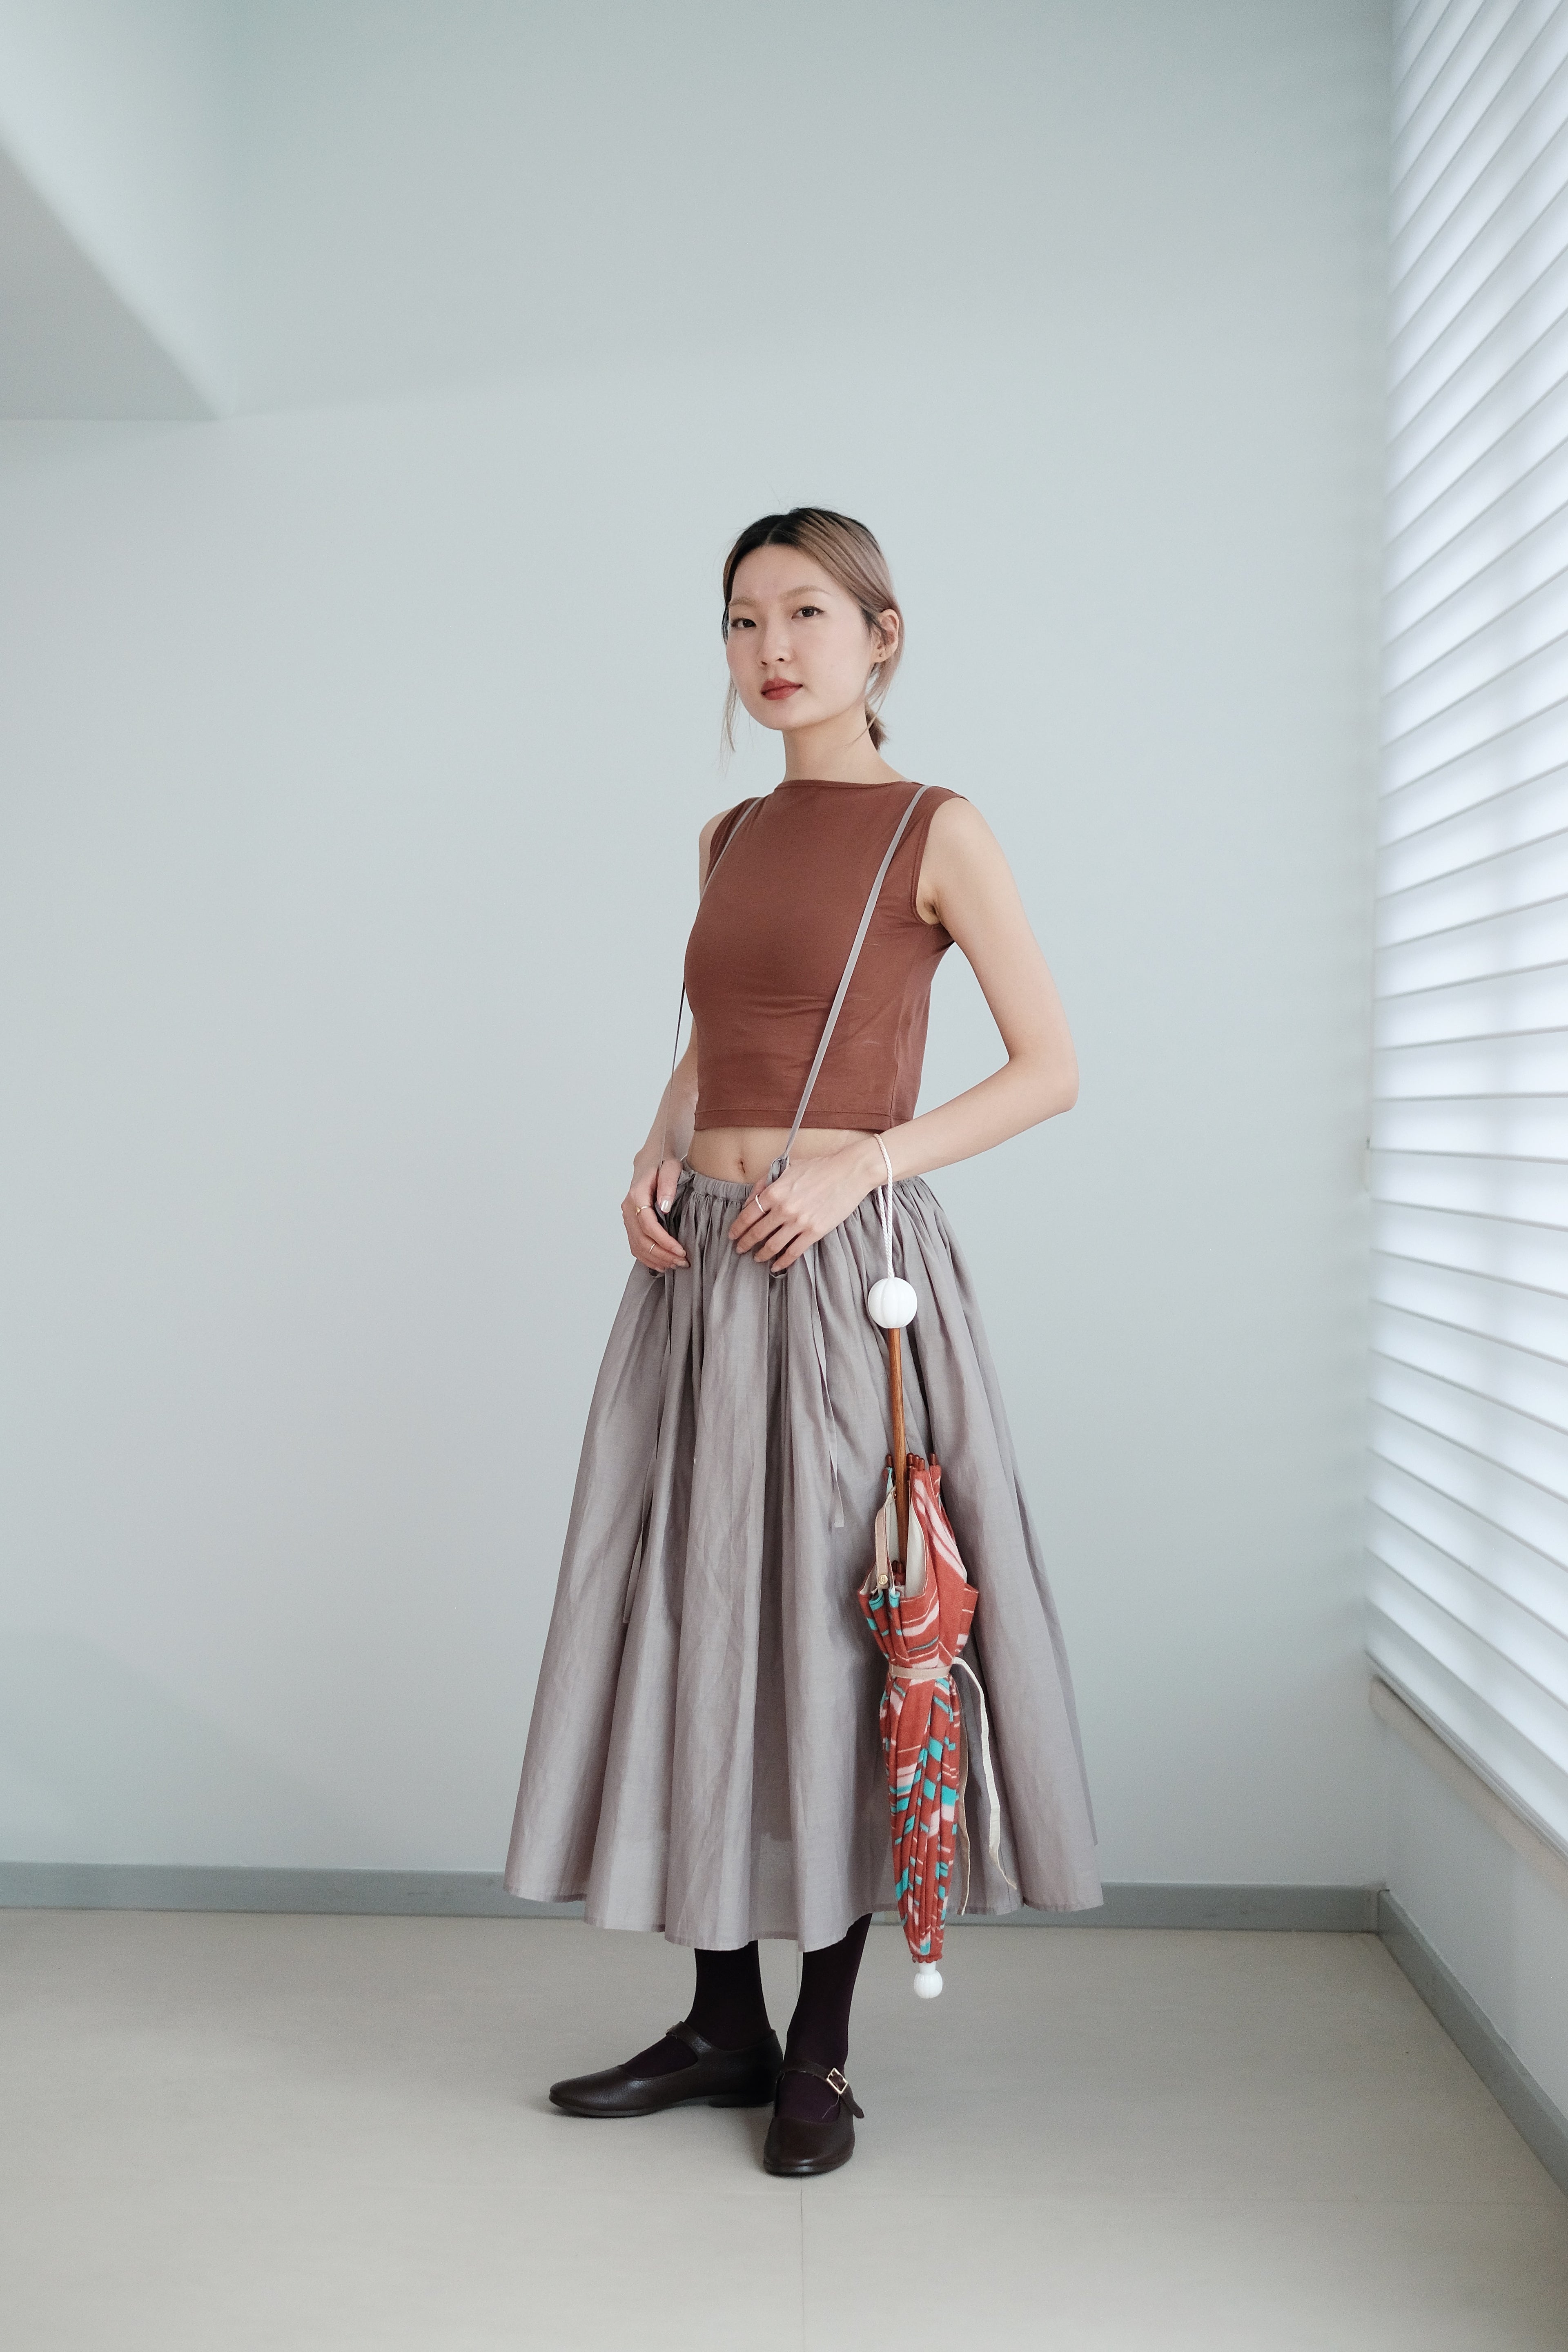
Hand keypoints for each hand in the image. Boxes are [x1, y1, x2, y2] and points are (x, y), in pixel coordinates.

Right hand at [622, 1154, 687, 1270]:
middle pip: (641, 1240)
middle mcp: (628, 1209)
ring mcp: (627, 1218)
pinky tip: (661, 1264)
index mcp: (637, 1195)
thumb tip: (664, 1207)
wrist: (650, 1160)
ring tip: (675, 1265)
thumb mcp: (670, 1167)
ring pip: (637, 1246)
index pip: (648, 1225)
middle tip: (682, 1262)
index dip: (663, 1241)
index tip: (680, 1250)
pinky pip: (635, 1246)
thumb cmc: (662, 1163)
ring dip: (656, 1259)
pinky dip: (647, 1258)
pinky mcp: (630, 1224)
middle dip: (662, 1254)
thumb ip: (667, 1185)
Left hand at [728, 1139, 883, 1272]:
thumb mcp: (787, 1168)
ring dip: (761, 1254)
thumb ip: (765, 1183)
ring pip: (773, 1245)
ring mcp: (799, 1222)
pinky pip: (793, 1252)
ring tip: (756, 1257)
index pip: (747, 1215)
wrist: (849, 1172)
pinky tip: (776, 1265)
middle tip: (739, 1249)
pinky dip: (782, 1261)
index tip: (732, 1235)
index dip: (737, 1228)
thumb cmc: (819, 1167)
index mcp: (774, 1191)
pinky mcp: (815, 1232)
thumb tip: (749, 1201)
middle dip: (745, 1243)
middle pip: (757, 1232)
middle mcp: (784, 1208)